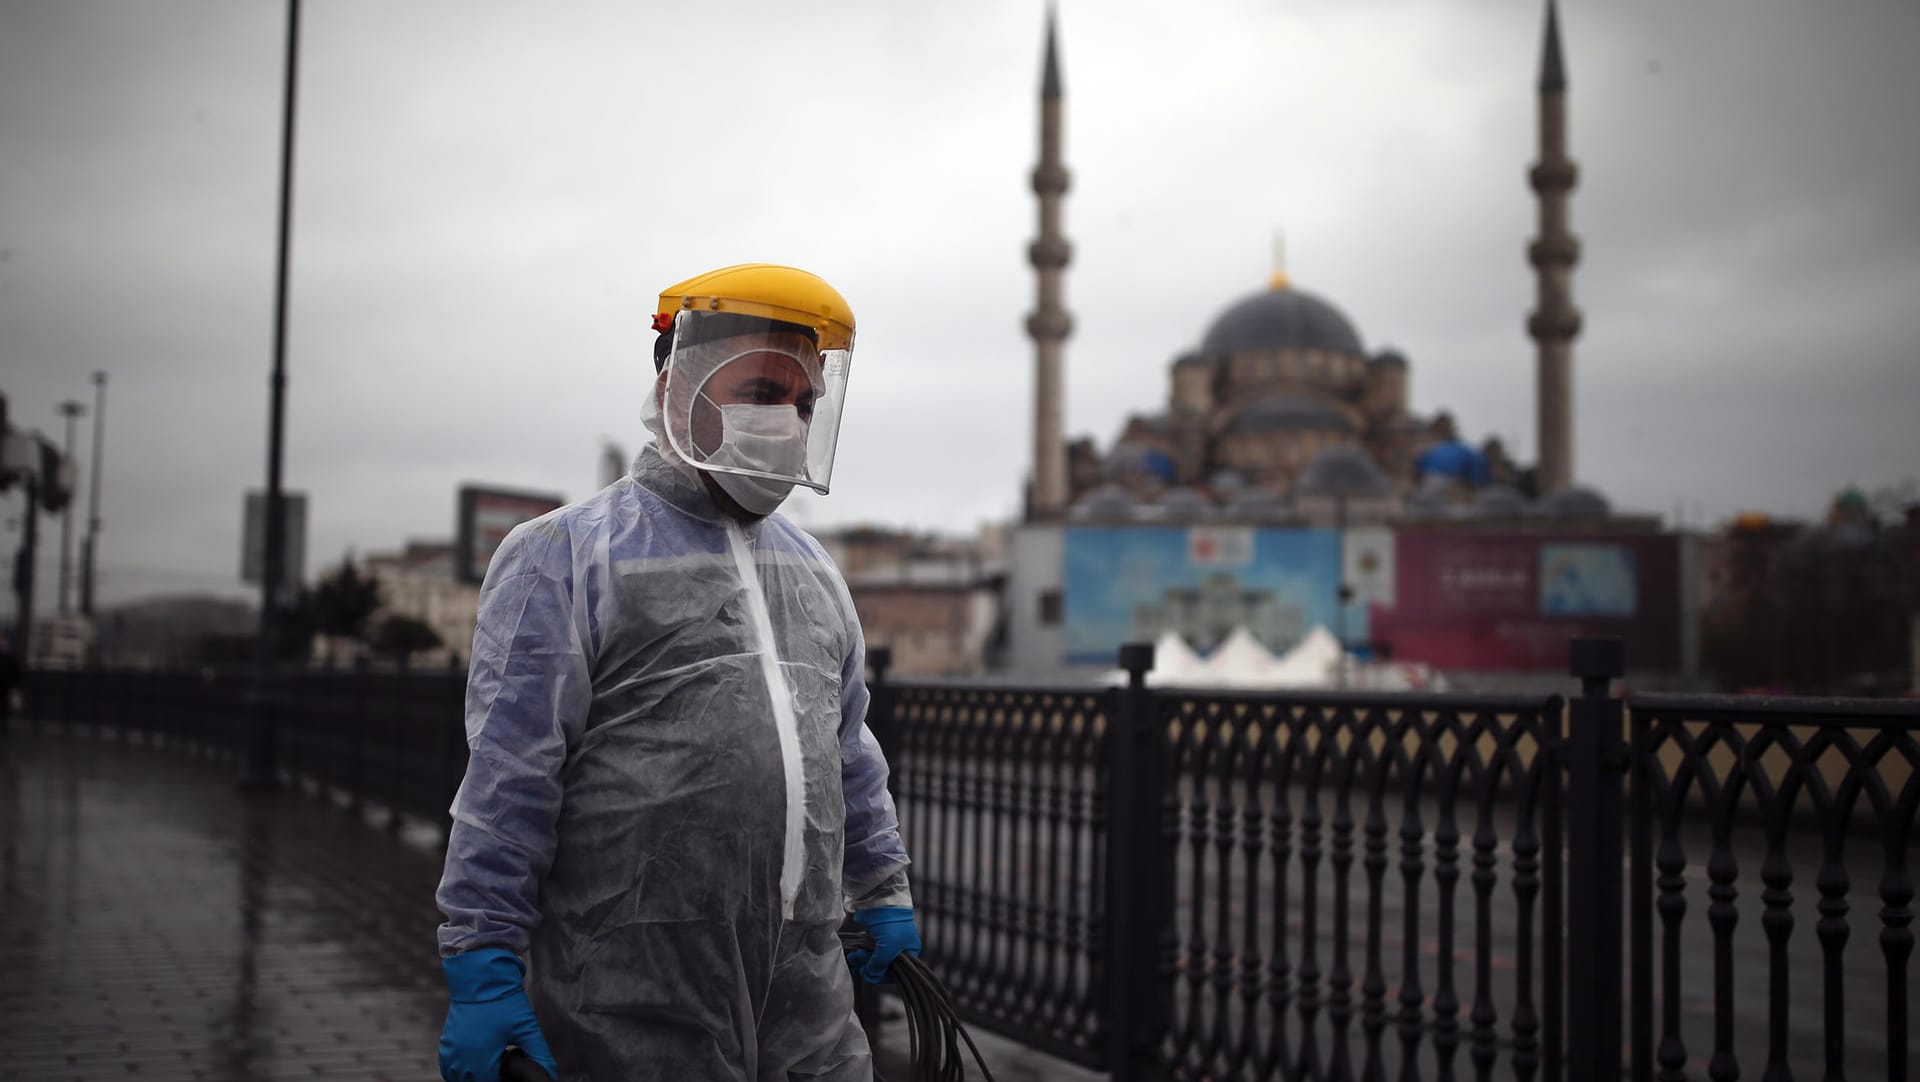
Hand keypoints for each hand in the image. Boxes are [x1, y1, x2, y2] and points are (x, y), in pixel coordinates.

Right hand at [439, 948, 558, 1081]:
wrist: (482, 977)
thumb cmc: (503, 1001)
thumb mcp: (526, 1028)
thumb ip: (539, 1053)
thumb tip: (549, 1071)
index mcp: (480, 1061)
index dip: (506, 1076)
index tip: (511, 1062)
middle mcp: (460, 1061)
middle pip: (476, 1081)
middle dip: (492, 1075)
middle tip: (505, 1056)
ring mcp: (450, 1053)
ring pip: (461, 1078)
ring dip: (475, 1074)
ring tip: (492, 1058)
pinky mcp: (446, 1044)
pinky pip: (450, 1068)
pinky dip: (461, 1069)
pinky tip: (475, 1061)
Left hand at [849, 906, 921, 984]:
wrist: (881, 899)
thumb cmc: (891, 924)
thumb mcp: (888, 948)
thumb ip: (880, 965)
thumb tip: (870, 976)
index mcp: (910, 951)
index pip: (897, 972)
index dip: (882, 975)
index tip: (870, 973)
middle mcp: (900, 948)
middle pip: (883, 965)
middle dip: (869, 966)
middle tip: (859, 964)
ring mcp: (888, 941)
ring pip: (874, 958)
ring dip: (862, 960)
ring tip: (853, 957)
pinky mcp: (876, 935)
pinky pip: (868, 949)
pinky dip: (861, 952)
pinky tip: (855, 952)